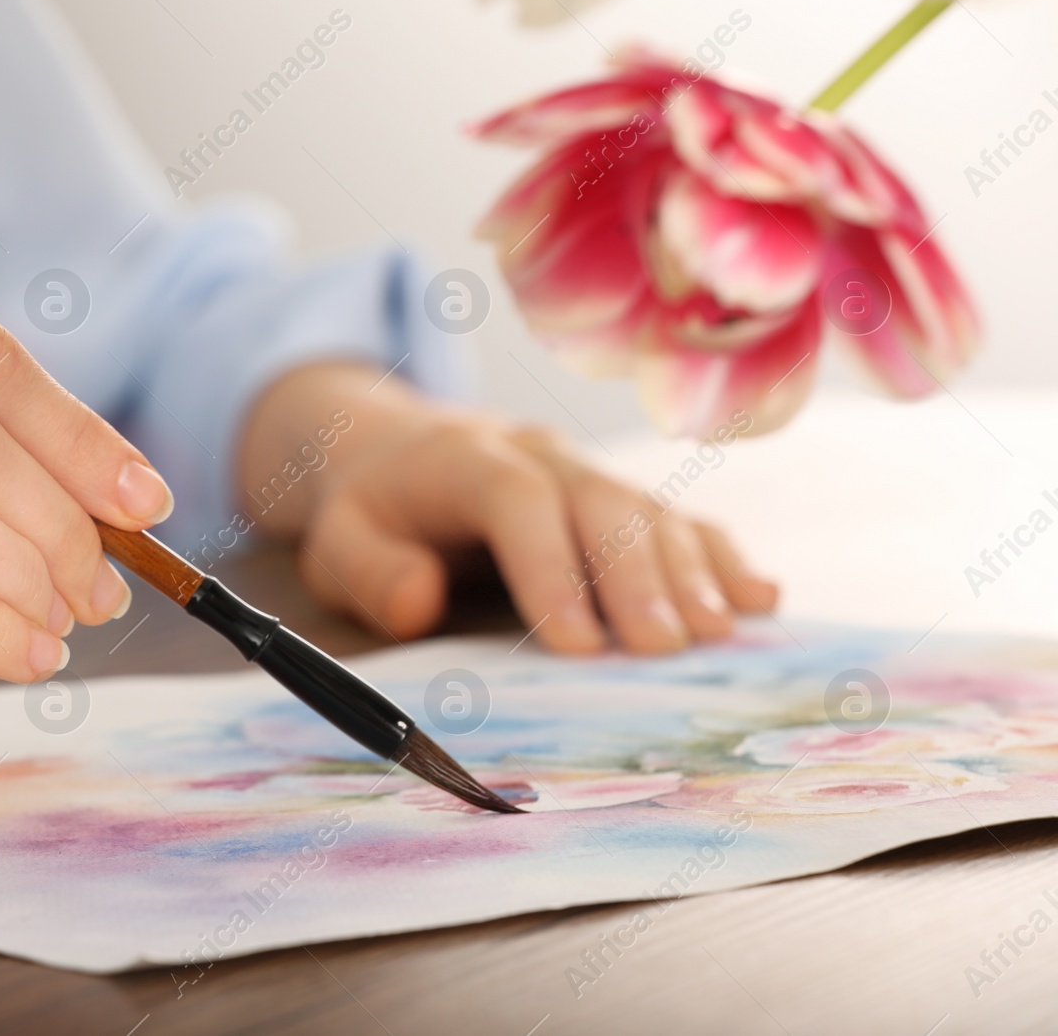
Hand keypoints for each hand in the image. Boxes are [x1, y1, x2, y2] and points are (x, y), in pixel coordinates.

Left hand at [237, 362, 776, 653]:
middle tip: (663, 649)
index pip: (518, 502)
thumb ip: (368, 571)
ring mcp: (589, 472)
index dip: (551, 567)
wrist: (405, 451)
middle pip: (600, 501)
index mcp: (466, 461)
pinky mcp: (620, 501)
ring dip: (688, 571)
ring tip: (716, 634)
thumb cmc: (375, 511)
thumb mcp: (339, 541)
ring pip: (649, 508)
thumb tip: (420, 601)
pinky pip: (681, 519)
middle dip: (635, 574)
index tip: (577, 643)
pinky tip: (759, 599)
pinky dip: (720, 558)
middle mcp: (541, 456)